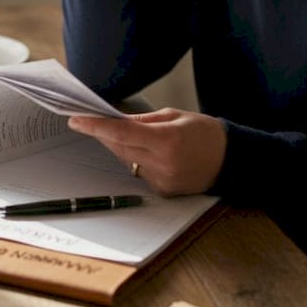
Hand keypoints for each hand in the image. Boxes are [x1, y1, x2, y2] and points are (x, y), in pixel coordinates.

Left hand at [68, 108, 225, 195]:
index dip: (96, 126)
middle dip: (103, 133)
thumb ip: (143, 120)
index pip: (122, 132)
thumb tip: (116, 121)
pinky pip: (139, 171)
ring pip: (127, 160)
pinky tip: (143, 150)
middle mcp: (162, 164)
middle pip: (119, 147)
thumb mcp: (175, 116)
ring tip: (121, 132)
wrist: (231, 160)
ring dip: (120, 145)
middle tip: (88, 119)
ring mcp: (162, 180)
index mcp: (166, 141)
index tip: (76, 119)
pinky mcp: (163, 190)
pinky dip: (135, 158)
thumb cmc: (205, 133)